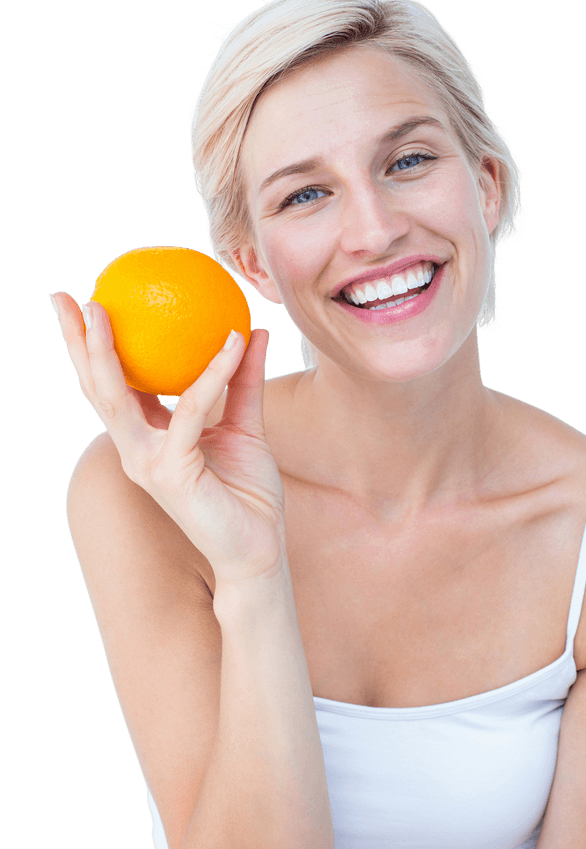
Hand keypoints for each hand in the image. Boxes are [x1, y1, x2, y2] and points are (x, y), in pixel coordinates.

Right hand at [50, 291, 287, 584]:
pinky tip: (233, 341)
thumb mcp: (245, 427)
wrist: (258, 550)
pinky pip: (192, 411)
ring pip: (117, 398)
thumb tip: (253, 329)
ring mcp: (148, 463)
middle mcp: (138, 450)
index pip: (114, 386)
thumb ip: (243, 381)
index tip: (85, 303)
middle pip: (96, 389)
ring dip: (105, 351)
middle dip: (75, 343)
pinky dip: (213, 374)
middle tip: (64, 298)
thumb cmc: (248, 494)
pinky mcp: (172, 474)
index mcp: (148, 438)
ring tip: (102, 310)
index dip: (94, 348)